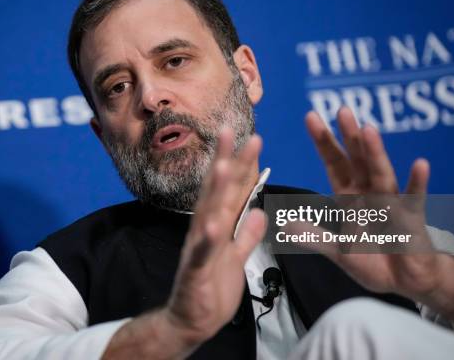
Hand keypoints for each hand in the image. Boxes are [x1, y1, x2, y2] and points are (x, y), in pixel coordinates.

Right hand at [164, 128, 266, 344]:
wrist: (191, 321)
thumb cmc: (213, 286)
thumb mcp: (238, 256)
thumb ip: (248, 234)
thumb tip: (261, 212)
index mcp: (218, 225)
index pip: (232, 190)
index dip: (242, 165)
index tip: (252, 138)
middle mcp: (206, 229)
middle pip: (218, 191)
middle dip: (226, 161)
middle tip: (233, 132)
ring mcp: (199, 247)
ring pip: (208, 214)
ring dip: (214, 190)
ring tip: (223, 165)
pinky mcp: (196, 270)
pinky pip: (202, 253)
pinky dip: (207, 239)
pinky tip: (212, 224)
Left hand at [303, 107, 444, 299]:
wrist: (405, 280)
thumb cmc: (374, 259)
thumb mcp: (338, 250)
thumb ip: (314, 237)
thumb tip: (285, 224)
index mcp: (350, 196)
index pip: (335, 163)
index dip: (324, 142)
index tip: (312, 117)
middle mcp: (370, 192)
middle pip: (358, 159)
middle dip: (349, 136)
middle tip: (342, 110)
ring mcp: (392, 203)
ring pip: (381, 173)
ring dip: (375, 153)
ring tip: (368, 130)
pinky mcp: (412, 219)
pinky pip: (414, 200)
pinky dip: (417, 183)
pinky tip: (420, 165)